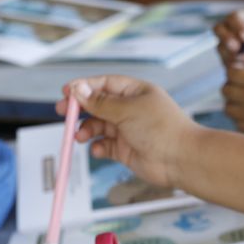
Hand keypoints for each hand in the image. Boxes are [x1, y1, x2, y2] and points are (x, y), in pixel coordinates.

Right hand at [61, 76, 197, 188]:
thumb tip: (78, 89)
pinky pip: (104, 146)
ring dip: (86, 130)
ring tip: (80, 136)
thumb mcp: (126, 110)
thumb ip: (100, 102)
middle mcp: (131, 109)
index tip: (66, 92)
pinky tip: (97, 149)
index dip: (84, 87)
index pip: (104, 84)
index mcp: (135, 92)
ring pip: (99, 126)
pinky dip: (97, 147)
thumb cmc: (162, 129)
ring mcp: (128, 130)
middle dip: (80, 109)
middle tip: (63, 113)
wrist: (181, 159)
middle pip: (98, 105)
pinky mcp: (126, 150)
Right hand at [214, 9, 243, 68]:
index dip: (239, 26)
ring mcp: (226, 46)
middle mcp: (231, 30)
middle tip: (238, 48)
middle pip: (219, 28)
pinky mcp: (226, 61)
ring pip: (221, 48)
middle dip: (227, 38)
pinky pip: (225, 63)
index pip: (235, 17)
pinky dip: (236, 67)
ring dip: (233, 55)